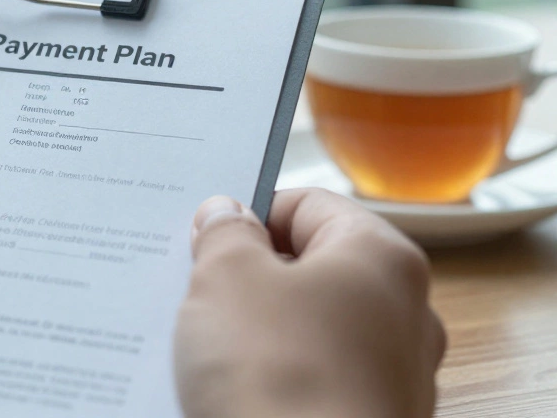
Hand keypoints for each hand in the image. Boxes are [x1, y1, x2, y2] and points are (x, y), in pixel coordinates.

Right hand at [174, 188, 445, 417]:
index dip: (248, 212)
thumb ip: (225, 233)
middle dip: (250, 278)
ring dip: (258, 335)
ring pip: (310, 333)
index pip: (307, 205)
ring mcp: (393, 378)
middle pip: (311, 271)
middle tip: (197, 289)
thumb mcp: (226, 278)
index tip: (205, 236)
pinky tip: (233, 395)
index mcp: (381, 257)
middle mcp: (404, 314)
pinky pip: (312, 386)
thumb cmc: (278, 374)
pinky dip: (274, 385)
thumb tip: (227, 215)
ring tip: (206, 349)